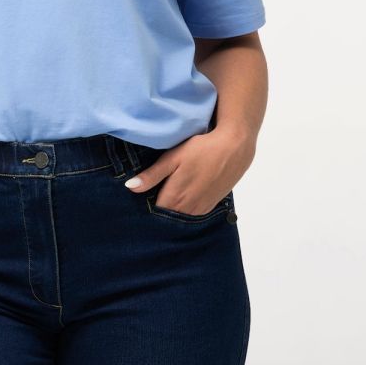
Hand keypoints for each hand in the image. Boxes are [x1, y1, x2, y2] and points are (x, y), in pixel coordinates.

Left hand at [124, 127, 254, 214]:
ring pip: (180, 216)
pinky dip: (186, 208)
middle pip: (166, 216)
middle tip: (155, 192)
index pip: (152, 213)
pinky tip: (186, 194)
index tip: (142, 197)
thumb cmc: (201, 149)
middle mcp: (187, 210)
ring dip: (173, 209)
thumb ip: (151, 175)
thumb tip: (130, 187)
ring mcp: (200, 210)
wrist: (234, 148)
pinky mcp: (210, 206)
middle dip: (159, 209)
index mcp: (174, 198)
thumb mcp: (172, 158)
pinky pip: (192, 214)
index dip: (145, 205)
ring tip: (170, 193)